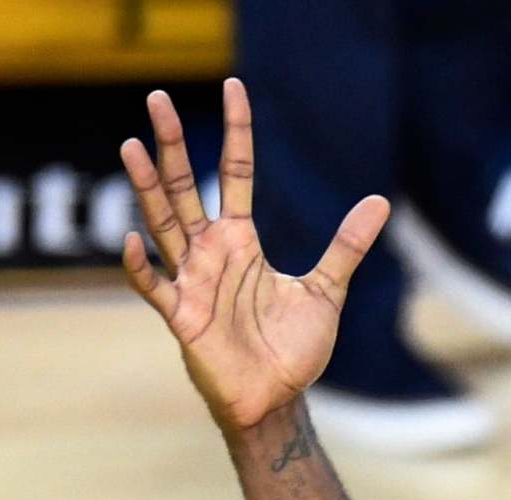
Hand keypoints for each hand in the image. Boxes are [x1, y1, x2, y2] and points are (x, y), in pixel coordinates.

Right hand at [120, 79, 388, 433]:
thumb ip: (347, 246)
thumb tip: (380, 202)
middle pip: (187, 188)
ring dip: (148, 188)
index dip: (238, 134)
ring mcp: (192, 280)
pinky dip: (140, 265)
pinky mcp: (182, 315)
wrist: (278, 399)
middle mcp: (211, 253)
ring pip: (163, 224)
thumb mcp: (326, 291)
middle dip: (174, 146)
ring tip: (133, 146)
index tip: (233, 88)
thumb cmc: (292, 348)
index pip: (236, 175)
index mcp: (242, 242)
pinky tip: (130, 240)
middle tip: (157, 99)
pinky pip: (153, 285)